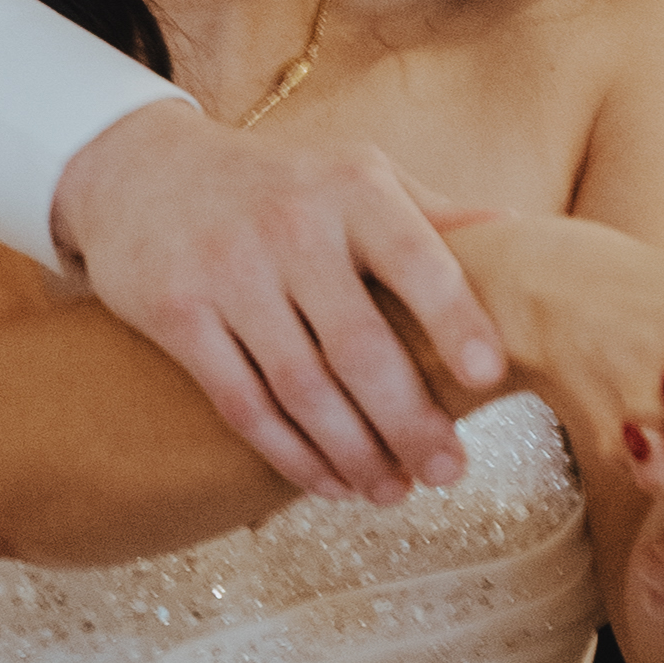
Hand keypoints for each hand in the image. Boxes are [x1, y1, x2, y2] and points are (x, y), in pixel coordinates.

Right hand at [49, 100, 501, 500]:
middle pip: (358, 345)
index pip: (416, 259)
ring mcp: (227, 271)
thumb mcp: (354, 176)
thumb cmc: (279, 184)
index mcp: (351, 187)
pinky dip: (291, 455)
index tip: (490, 377)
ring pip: (301, 387)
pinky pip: (243, 403)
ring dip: (354, 452)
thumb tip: (524, 243)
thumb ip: (433, 215)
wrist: (139, 171)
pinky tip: (330, 483)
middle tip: (447, 472)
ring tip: (394, 491)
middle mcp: (290, 225)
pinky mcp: (176, 314)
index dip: (455, 320)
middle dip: (408, 420)